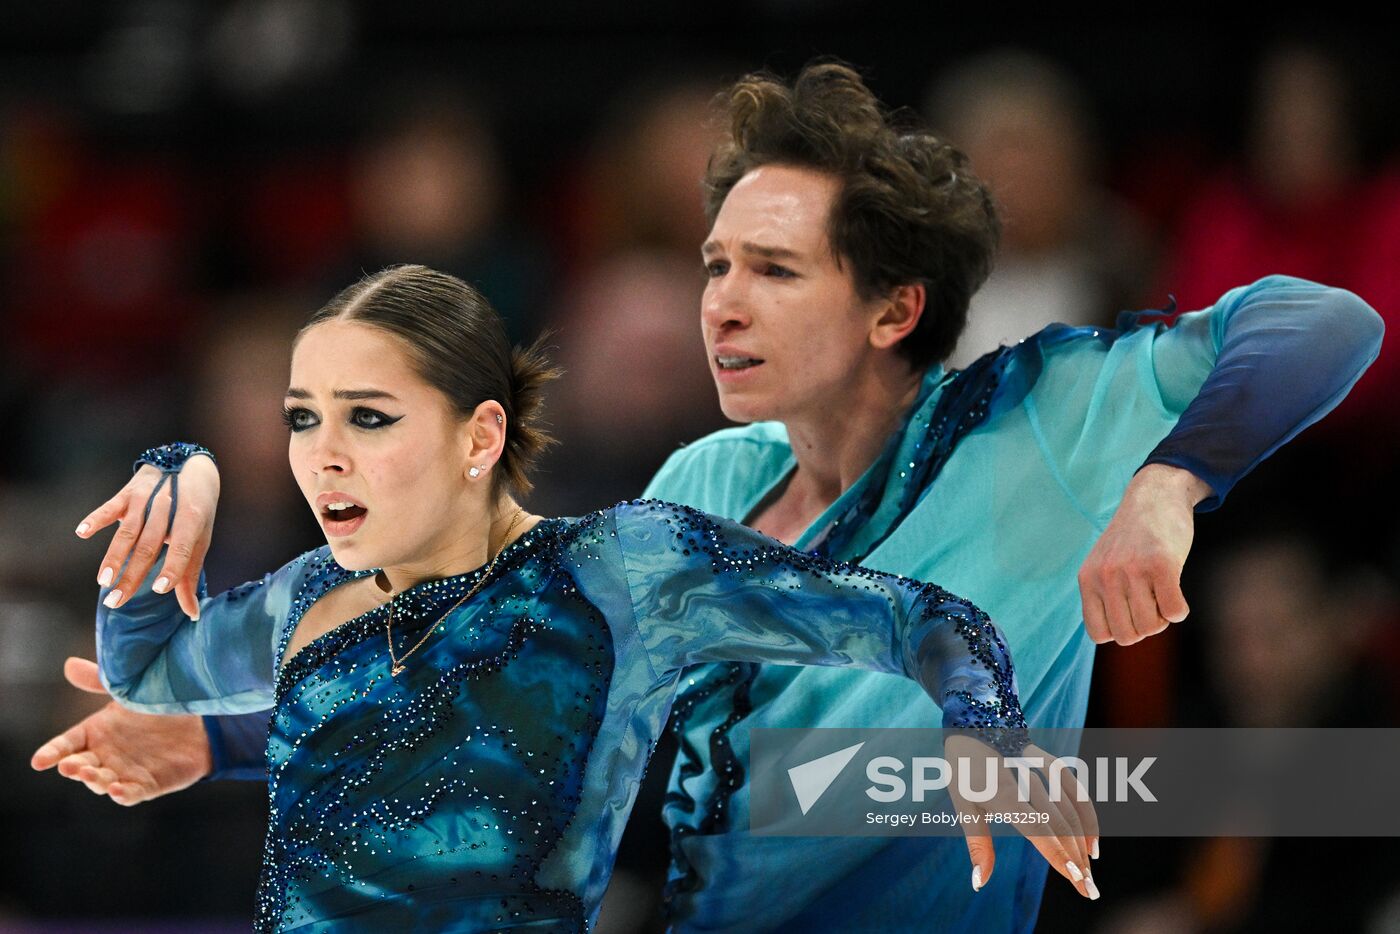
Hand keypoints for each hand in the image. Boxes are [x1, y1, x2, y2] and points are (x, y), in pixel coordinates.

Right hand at [30, 657, 212, 804]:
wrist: (196, 725)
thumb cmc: (153, 708)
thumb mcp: (126, 692)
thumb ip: (98, 682)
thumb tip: (69, 664)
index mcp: (93, 734)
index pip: (66, 745)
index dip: (51, 753)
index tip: (38, 762)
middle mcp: (103, 757)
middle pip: (80, 766)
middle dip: (73, 767)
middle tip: (68, 765)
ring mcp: (122, 773)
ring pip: (102, 782)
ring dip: (95, 780)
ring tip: (91, 774)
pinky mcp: (146, 786)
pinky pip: (131, 794)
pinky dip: (123, 795)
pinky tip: (118, 791)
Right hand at [76, 452, 218, 618]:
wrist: (189, 465)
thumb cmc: (196, 510)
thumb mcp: (200, 537)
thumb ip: (190, 574)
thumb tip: (193, 613)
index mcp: (193, 519)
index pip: (183, 547)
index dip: (173, 567)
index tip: (160, 589)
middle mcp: (169, 508)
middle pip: (149, 546)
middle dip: (132, 575)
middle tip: (116, 601)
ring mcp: (146, 499)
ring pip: (128, 532)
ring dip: (114, 556)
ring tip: (102, 581)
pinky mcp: (127, 493)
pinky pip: (110, 507)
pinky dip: (96, 518)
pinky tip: (82, 532)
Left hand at [948, 736, 1100, 899]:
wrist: (973, 722)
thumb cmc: (964, 769)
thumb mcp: (963, 806)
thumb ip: (977, 844)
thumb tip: (979, 883)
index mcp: (1001, 792)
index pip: (1037, 827)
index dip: (1057, 853)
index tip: (1074, 878)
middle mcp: (1026, 780)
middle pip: (1059, 824)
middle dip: (1076, 860)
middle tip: (1088, 891)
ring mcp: (1041, 769)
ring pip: (1070, 811)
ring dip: (1083, 844)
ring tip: (1088, 874)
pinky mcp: (1050, 762)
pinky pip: (1075, 791)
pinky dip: (1087, 816)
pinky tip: (1092, 843)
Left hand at [1078, 464, 1208, 645]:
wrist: (1154, 497)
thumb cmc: (1133, 539)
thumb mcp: (1104, 565)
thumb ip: (1104, 596)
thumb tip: (1121, 637)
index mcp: (1087, 579)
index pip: (1099, 634)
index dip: (1120, 631)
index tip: (1131, 613)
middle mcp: (1105, 576)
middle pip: (1127, 635)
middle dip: (1144, 627)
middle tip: (1152, 603)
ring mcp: (1132, 570)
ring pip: (1151, 626)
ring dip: (1162, 617)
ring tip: (1162, 593)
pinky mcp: (1161, 564)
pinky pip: (1174, 612)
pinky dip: (1179, 609)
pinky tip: (1176, 590)